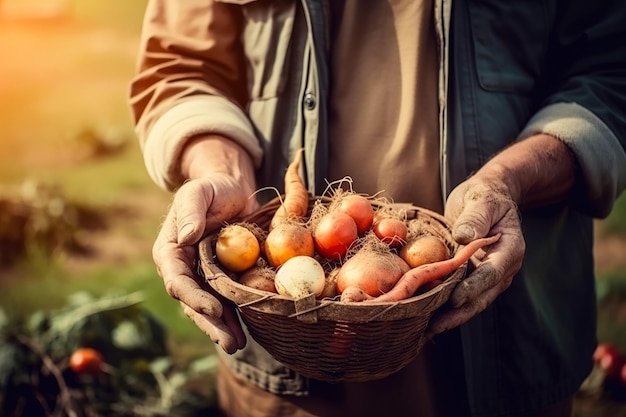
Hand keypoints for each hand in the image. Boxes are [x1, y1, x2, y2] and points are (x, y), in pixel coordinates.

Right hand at [153, 136, 258, 353]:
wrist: (232, 190)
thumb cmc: (214, 188)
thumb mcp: (200, 192)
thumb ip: (191, 211)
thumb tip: (186, 237)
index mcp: (170, 250)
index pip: (178, 279)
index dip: (194, 297)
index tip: (214, 308)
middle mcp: (183, 268)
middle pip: (192, 301)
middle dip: (210, 323)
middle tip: (230, 341)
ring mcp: (202, 276)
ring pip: (208, 307)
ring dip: (222, 327)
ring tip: (237, 344)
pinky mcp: (221, 279)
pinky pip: (226, 301)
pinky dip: (235, 317)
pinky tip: (246, 331)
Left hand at [426, 178, 524, 336]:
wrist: (486, 196)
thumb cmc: (485, 195)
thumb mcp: (481, 199)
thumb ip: (475, 218)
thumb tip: (464, 237)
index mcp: (509, 249)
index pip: (492, 274)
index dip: (474, 288)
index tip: (455, 299)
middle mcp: (501, 267)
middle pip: (482, 296)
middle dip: (459, 314)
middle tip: (434, 326)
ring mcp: (486, 274)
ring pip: (471, 301)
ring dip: (450, 316)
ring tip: (426, 329)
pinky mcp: (472, 276)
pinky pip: (460, 294)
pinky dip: (445, 305)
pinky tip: (425, 314)